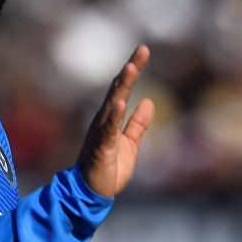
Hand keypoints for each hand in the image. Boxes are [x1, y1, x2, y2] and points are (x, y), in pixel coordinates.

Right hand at [77, 46, 154, 197]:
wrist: (93, 192)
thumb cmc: (109, 168)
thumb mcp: (130, 143)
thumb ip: (138, 123)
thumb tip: (149, 101)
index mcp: (111, 118)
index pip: (123, 88)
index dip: (134, 69)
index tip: (144, 50)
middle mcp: (104, 120)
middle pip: (118, 89)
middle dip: (131, 69)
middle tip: (142, 49)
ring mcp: (101, 132)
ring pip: (112, 104)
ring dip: (121, 86)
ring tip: (131, 69)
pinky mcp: (101, 147)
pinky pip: (108, 129)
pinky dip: (114, 115)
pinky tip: (121, 102)